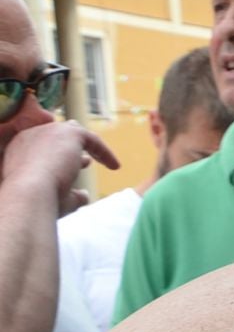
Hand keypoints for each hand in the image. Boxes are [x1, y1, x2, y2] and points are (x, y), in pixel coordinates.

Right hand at [2, 120, 118, 212]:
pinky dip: (103, 151)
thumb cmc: (38, 200)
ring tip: (106, 161)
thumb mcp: (53, 196)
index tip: (76, 166)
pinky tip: (115, 166)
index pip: (43, 147)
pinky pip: (90, 138)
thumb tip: (84, 195)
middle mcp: (30, 137)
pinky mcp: (68, 132)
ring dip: (88, 145)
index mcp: (19, 151)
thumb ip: (69, 193)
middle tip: (86, 161)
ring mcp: (48, 131)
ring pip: (72, 132)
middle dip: (70, 147)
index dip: (60, 155)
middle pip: (55, 136)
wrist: (31, 192)